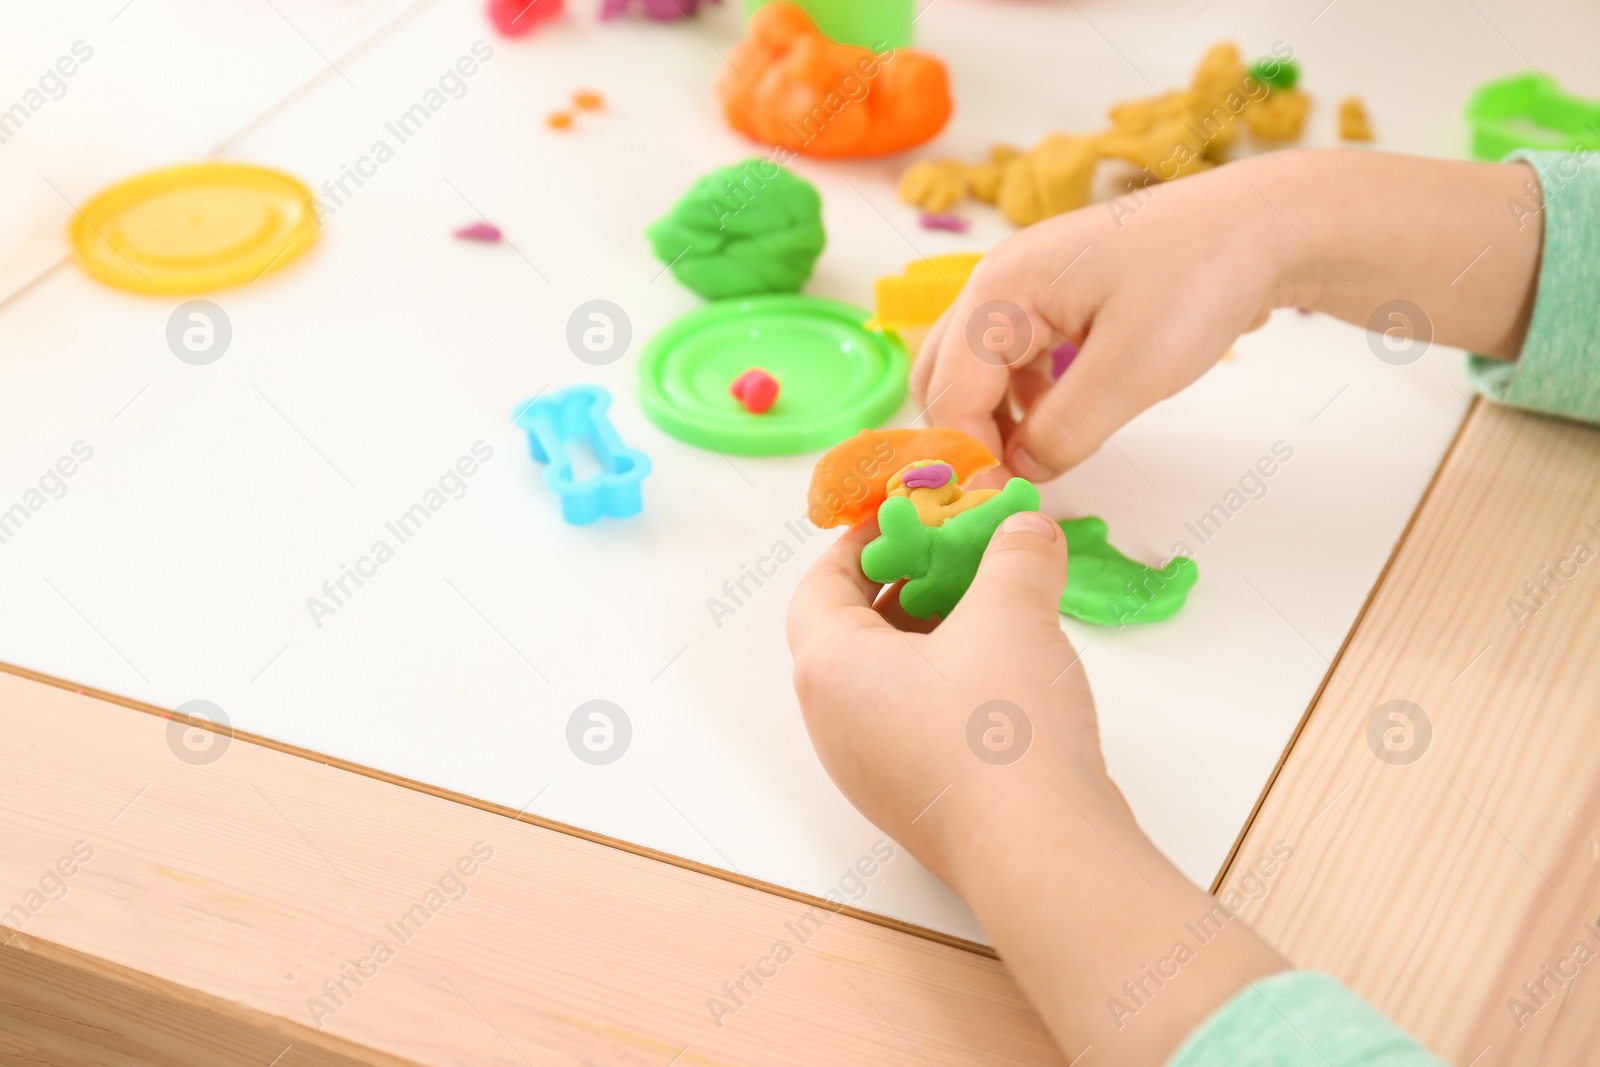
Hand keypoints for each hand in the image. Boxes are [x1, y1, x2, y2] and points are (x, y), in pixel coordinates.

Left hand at [786, 509, 1116, 888]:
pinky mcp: (918, 803)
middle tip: (956, 555)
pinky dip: (951, 686)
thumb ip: (1016, 555)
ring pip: (888, 683)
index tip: (903, 517)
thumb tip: (1024, 529)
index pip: (818, 586)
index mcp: (829, 670)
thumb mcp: (1012, 612)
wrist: (1040, 853)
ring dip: (933, 638)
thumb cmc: (1001, 730)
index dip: (859, 543)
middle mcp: (835, 724)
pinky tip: (1009, 672)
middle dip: (905, 586)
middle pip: (851, 633)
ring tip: (992, 608)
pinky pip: (917, 725)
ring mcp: (873, 772)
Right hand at [911, 154, 1292, 482]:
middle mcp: (996, 283)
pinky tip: (1056, 426)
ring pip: (970, 371)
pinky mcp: (1051, 301)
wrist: (1262, 225)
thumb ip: (1065, 430)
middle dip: (965, 438)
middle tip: (1007, 489)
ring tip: (1033, 464)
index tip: (1001, 505)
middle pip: (940, 379)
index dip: (968, 458)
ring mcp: (1023, 289)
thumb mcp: (1132, 370)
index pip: (949, 394)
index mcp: (1001, 290)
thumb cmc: (1199, 280)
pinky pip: (1007, 361)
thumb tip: (1021, 473)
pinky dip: (1017, 402)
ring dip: (989, 422)